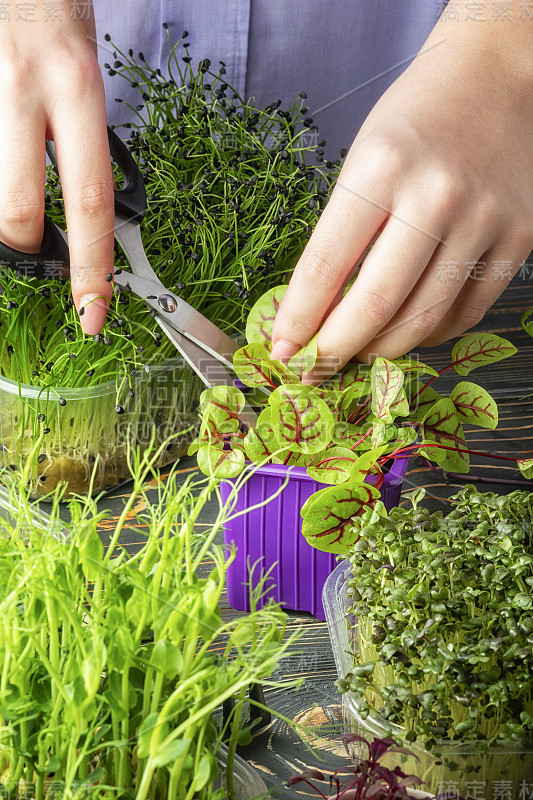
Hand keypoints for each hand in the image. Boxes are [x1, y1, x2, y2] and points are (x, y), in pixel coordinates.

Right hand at [0, 1, 113, 333]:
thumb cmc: (54, 16)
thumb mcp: (83, 77)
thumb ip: (77, 142)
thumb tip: (76, 216)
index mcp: (75, 88)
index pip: (91, 201)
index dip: (92, 268)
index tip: (93, 313)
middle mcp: (23, 90)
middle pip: (16, 212)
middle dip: (24, 247)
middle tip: (33, 246)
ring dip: (2, 209)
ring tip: (16, 172)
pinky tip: (8, 154)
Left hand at [271, 1, 532, 379]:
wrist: (498, 76)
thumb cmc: (416, 119)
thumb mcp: (362, 160)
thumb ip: (342, 235)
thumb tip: (316, 312)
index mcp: (381, 167)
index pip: (326, 265)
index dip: (299, 319)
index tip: (282, 351)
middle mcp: (436, 195)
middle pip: (377, 305)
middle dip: (336, 350)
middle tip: (317, 368)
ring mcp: (485, 219)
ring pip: (425, 319)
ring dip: (383, 349)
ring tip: (361, 350)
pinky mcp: (521, 237)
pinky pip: (469, 311)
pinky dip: (432, 333)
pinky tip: (410, 329)